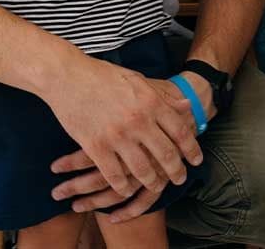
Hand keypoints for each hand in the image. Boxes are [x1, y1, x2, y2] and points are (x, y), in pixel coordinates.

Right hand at [48, 63, 200, 217]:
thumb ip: (162, 96)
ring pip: (142, 170)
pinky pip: (115, 176)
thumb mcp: (138, 80)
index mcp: (150, 101)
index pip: (179, 131)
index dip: (191, 149)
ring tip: (155, 186)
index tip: (196, 160)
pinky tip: (125, 189)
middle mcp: (138, 120)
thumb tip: (187, 105)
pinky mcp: (96, 147)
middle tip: (180, 179)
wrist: (68, 76)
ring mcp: (117, 135)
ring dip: (152, 182)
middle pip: (166, 154)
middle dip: (176, 171)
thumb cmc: (103, 75)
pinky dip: (123, 186)